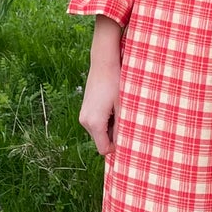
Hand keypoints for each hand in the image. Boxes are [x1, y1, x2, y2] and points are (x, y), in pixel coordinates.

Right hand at [80, 17, 122, 158]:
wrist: (104, 62)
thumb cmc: (116, 82)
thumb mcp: (123, 106)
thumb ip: (123, 127)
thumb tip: (125, 143)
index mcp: (95, 123)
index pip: (104, 149)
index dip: (117, 147)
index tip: (128, 137)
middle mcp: (85, 121)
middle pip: (101, 141)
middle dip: (114, 136)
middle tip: (127, 120)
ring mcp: (83, 115)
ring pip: (99, 132)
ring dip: (110, 127)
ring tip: (120, 110)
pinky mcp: (85, 108)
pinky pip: (95, 123)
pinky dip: (105, 120)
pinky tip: (113, 106)